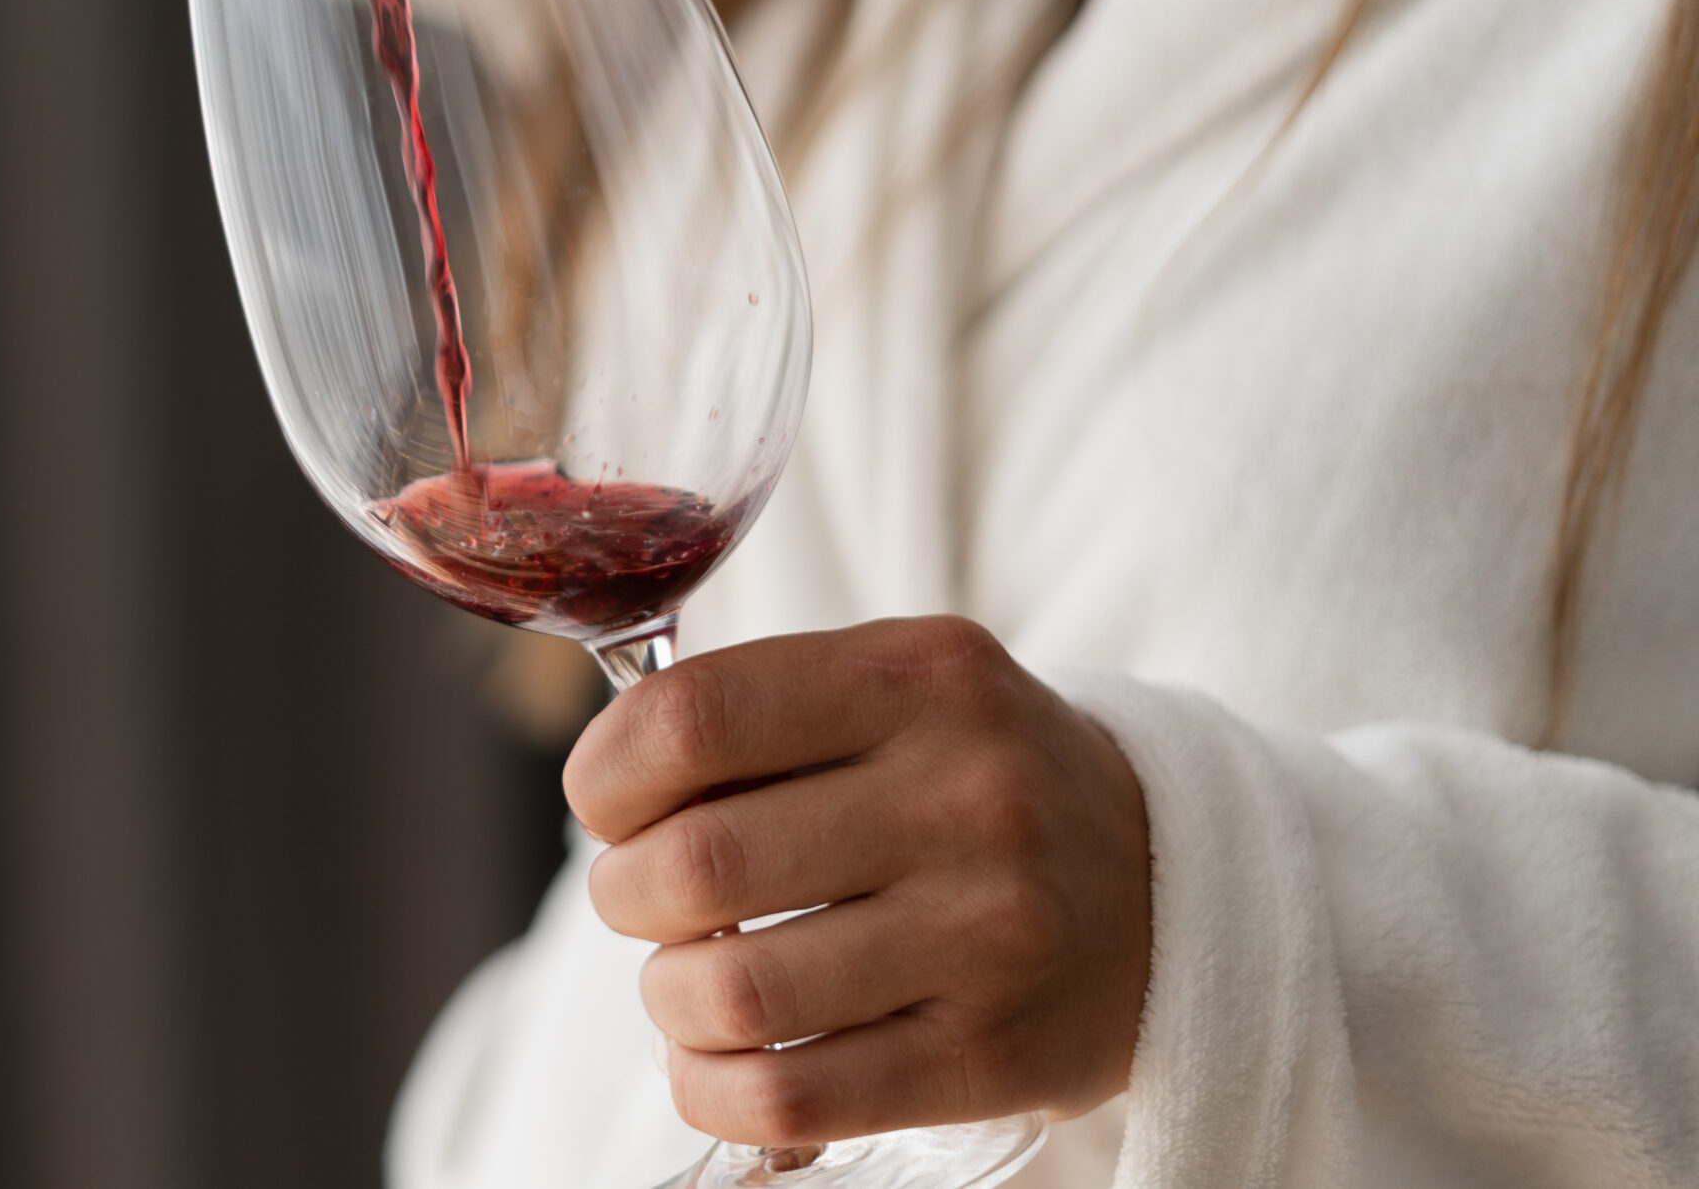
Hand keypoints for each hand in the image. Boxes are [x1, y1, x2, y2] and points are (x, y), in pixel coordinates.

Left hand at [562, 618, 1150, 1147]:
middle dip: (625, 893)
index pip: (692, 719)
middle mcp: (969, 797)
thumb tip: (604, 783)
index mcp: (922, 677)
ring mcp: (991, 933)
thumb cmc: (976, 780)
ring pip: (731, 992)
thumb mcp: (896, 688)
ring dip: (669, 997)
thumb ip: (759, 707)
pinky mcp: (994, 1057)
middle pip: (697, 863)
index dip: (606, 774)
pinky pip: (788, 1098)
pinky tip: (718, 1060)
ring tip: (692, 978)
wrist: (1171, 885)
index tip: (606, 803)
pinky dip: (711, 1087)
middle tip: (645, 898)